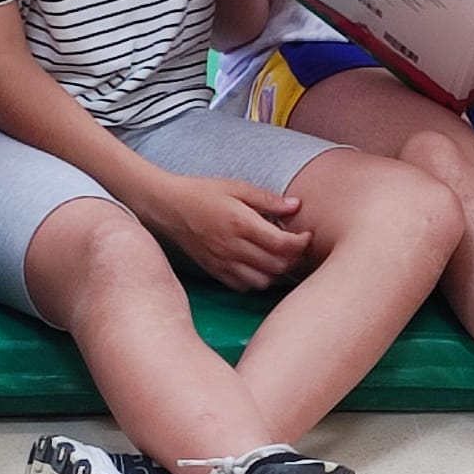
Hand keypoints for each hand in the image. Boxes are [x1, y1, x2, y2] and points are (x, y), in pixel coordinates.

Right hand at [136, 173, 311, 291]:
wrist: (167, 207)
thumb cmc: (202, 193)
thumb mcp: (237, 187)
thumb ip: (267, 199)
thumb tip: (296, 206)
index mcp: (241, 223)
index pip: (283, 244)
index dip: (301, 244)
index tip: (306, 236)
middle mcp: (233, 246)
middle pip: (277, 266)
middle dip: (294, 259)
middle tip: (297, 247)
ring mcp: (223, 262)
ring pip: (262, 281)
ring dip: (276, 272)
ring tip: (279, 258)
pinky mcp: (214, 271)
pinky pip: (243, 286)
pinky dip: (256, 280)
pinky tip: (258, 266)